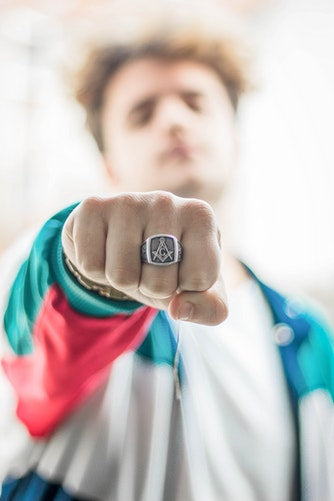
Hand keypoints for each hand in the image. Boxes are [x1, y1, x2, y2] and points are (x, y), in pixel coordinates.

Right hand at [62, 191, 227, 324]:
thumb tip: (180, 309)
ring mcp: (128, 201)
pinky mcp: (92, 206)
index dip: (186, 289)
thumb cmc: (170, 263)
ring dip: (124, 281)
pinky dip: (96, 271)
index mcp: (201, 217)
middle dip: (152, 287)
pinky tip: (106, 249)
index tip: (180, 270)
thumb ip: (210, 309)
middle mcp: (167, 201)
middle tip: (149, 266)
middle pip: (159, 282)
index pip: (199, 281)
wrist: (125, 236)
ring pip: (121, 276)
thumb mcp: (200, 289)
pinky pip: (90, 266)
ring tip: (129, 258)